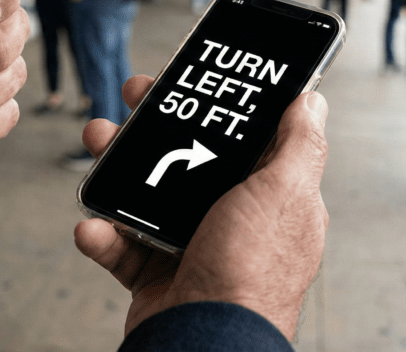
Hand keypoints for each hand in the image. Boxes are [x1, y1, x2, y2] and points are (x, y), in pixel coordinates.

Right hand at [74, 75, 329, 339]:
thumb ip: (300, 145)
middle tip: (132, 101)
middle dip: (154, 127)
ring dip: (116, 167)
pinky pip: (122, 244)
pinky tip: (94, 225)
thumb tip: (311, 100)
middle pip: (187, 158)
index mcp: (268, 197)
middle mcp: (231, 220)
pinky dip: (103, 234)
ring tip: (99, 144)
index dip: (215, 105)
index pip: (241, 137)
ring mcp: (191, 246)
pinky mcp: (156, 274)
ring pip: (147, 193)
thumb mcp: (284, 194)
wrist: (203, 343)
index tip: (187, 80)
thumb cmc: (250, 274)